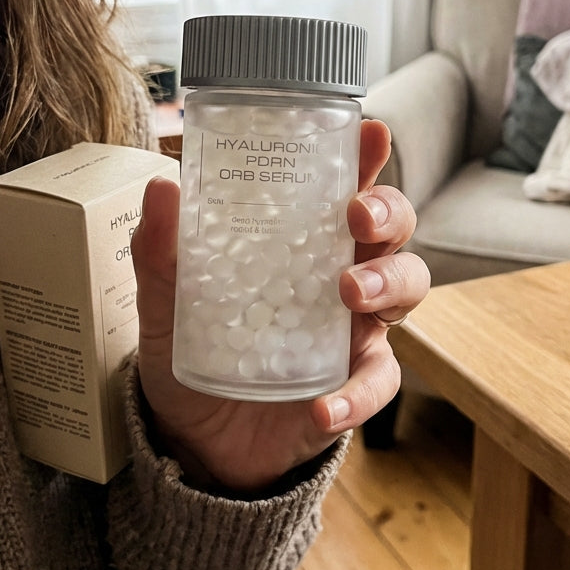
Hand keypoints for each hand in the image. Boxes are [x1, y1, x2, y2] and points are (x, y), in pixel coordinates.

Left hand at [131, 119, 429, 491]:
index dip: (367, 158)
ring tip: (350, 294)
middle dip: (389, 212)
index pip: (345, 188)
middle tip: (356, 217)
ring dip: (389, 284)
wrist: (194, 437)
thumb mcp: (166, 299)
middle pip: (394, 230)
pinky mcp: (352, 384)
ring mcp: (352, 331)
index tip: (370, 132)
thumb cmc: (194, 348)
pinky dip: (356, 395)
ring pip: (408, 291)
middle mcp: (339, 277)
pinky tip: (324, 406)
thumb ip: (161, 250)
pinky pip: (377, 384)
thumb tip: (162, 186)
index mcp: (303, 242)